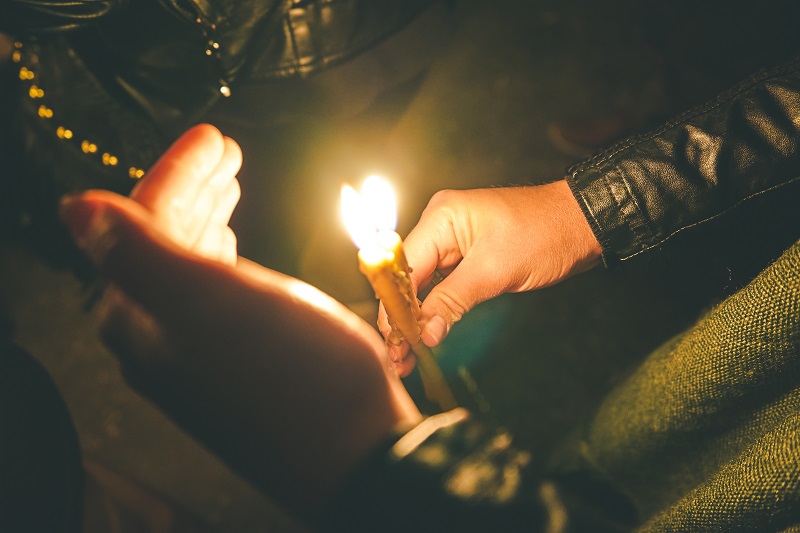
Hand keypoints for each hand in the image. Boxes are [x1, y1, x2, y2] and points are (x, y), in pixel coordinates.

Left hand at [59, 126, 420, 521]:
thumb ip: (138, 252)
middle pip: (163, 242)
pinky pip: (214, 293)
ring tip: (230, 185)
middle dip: (191, 188)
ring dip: (207, 218)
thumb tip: (77, 209)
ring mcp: (196, 354)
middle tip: (225, 151)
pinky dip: (224, 255)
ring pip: (190, 266)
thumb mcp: (212, 301)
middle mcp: (159, 340)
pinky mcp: (234, 363)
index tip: (214, 137)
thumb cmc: (295, 375)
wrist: (356, 450)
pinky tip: (236, 245)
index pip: (143, 224)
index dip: (176, 172)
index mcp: (143, 319)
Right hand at [381, 181, 601, 375]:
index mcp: (441, 218)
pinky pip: (441, 285)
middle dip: (401, 318)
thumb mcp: (495, 271)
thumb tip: (426, 334)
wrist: (582, 224)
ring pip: (422, 285)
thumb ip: (454, 300)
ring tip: (407, 357)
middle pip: (407, 277)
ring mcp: (452, 241)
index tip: (396, 342)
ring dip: (416, 319)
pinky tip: (427, 335)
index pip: (403, 266)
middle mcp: (440, 226)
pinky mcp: (466, 256)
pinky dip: (434, 311)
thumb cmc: (544, 235)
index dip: (396, 306)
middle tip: (398, 359)